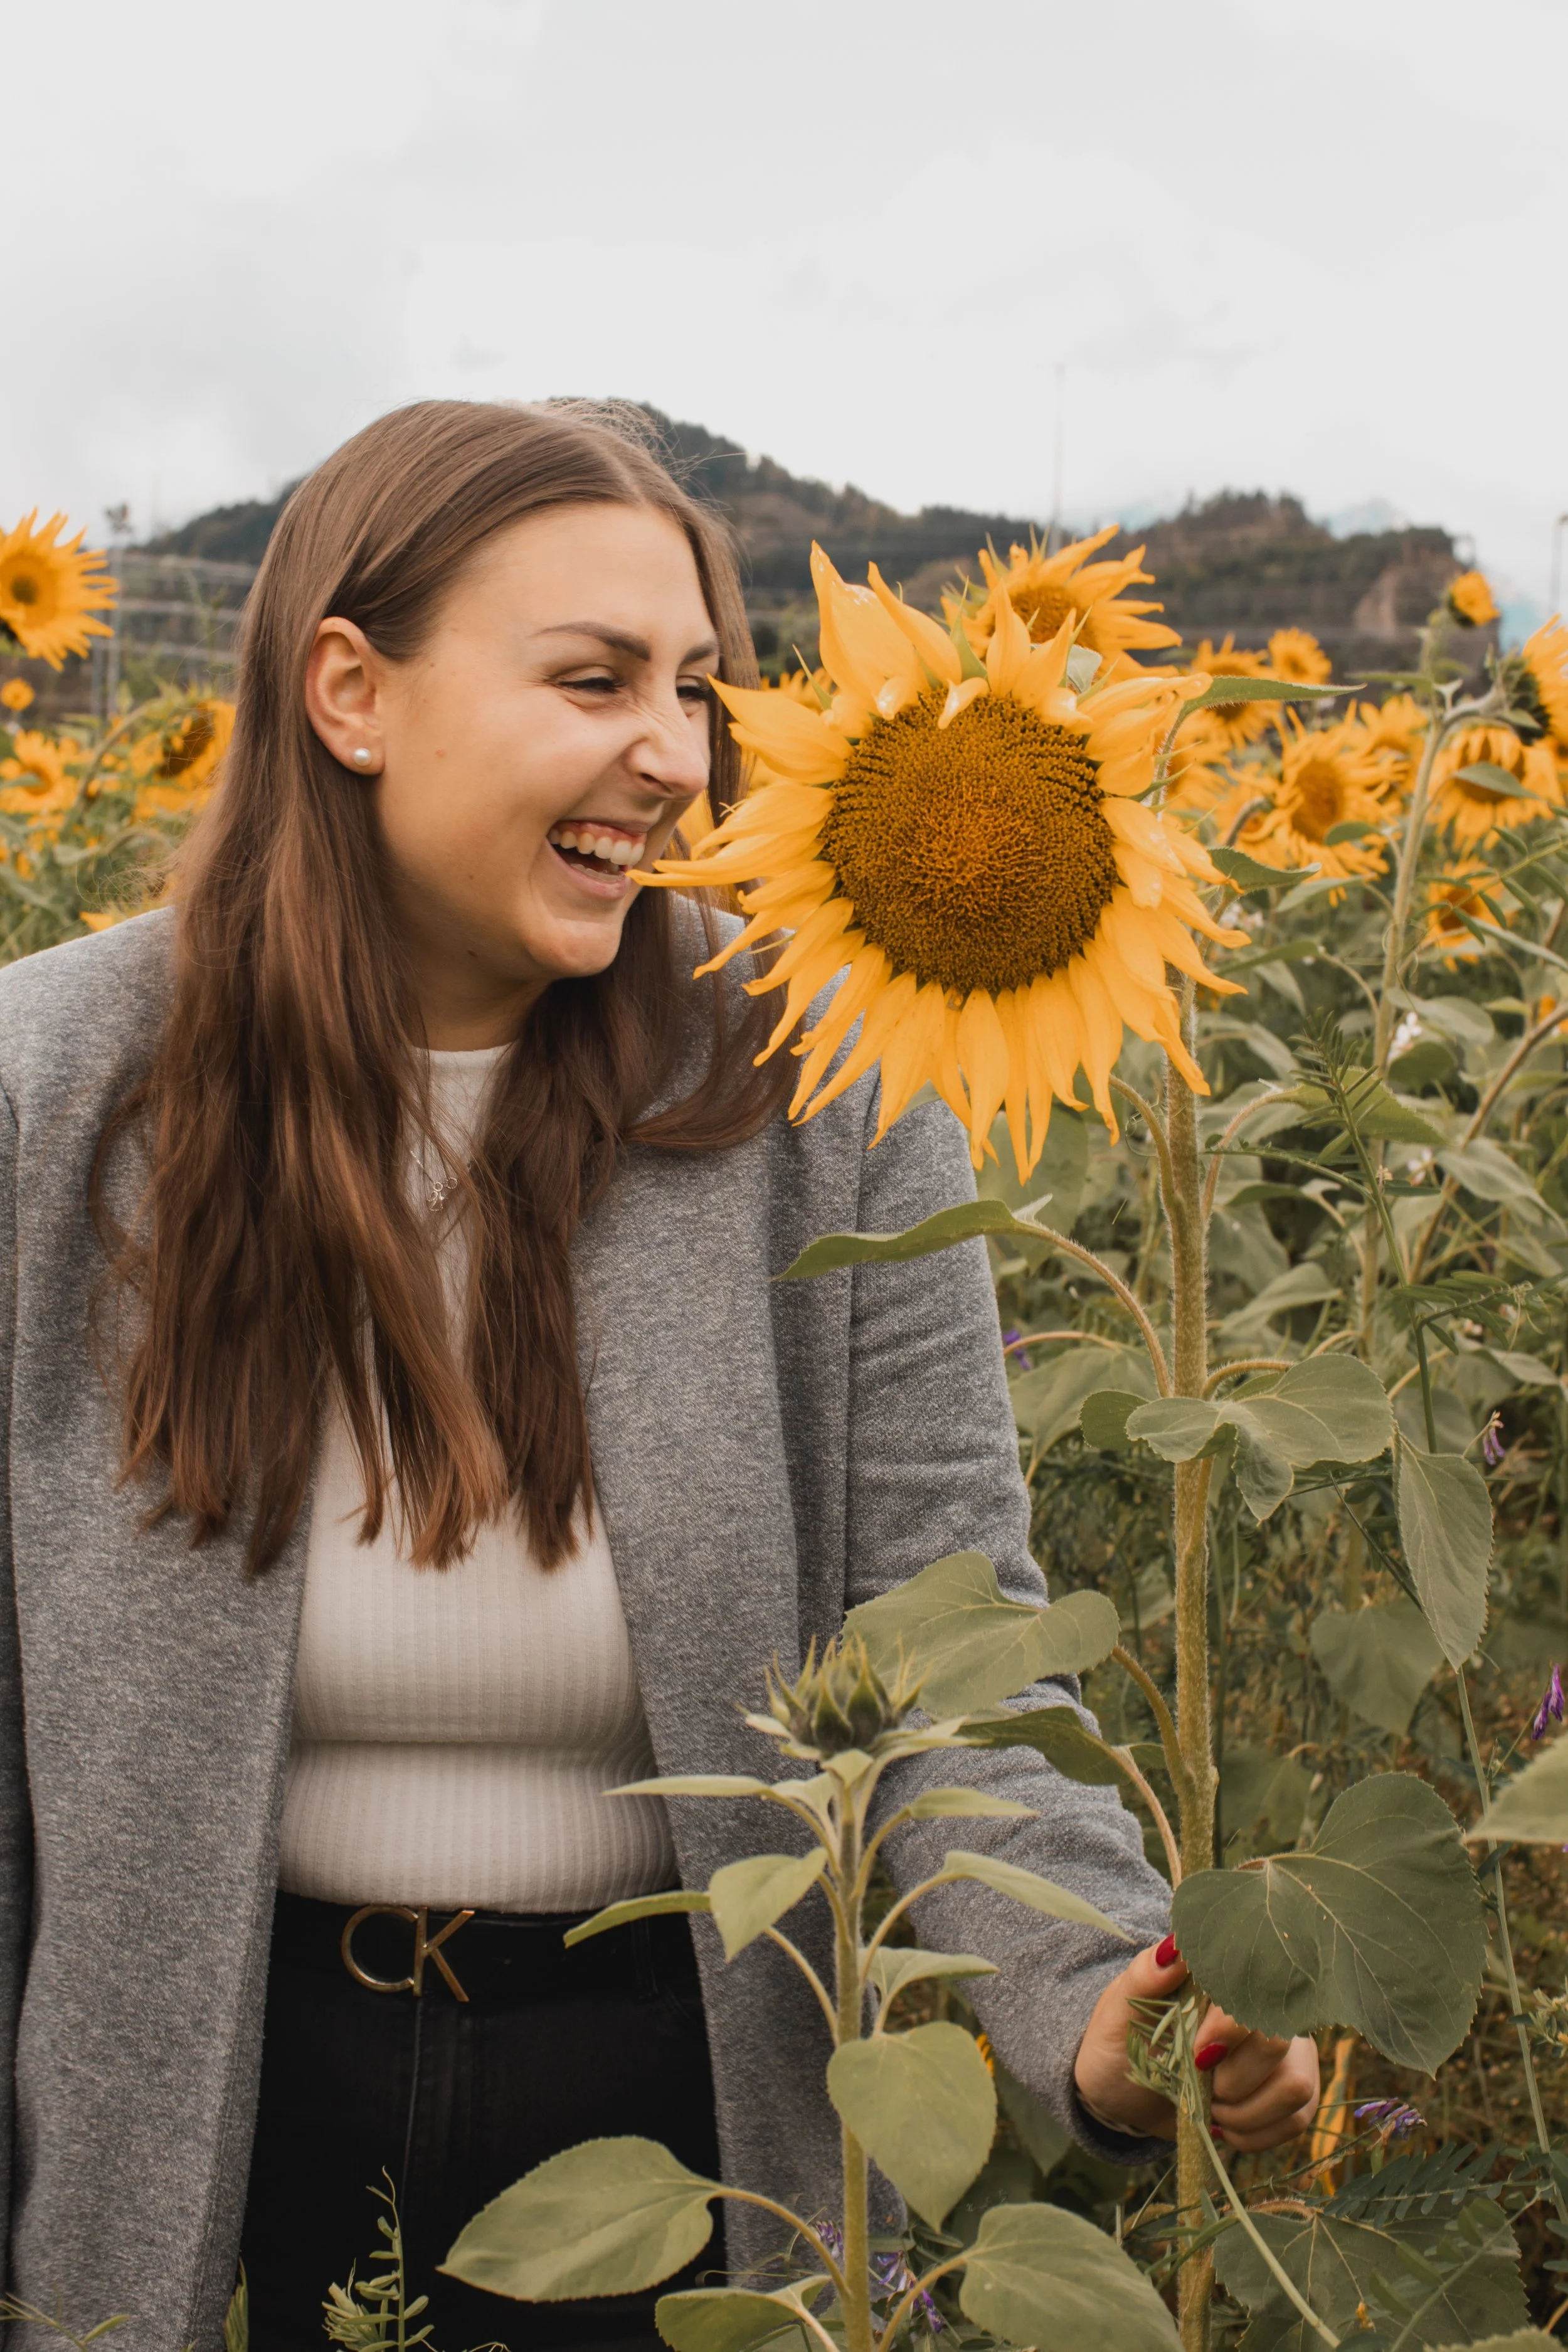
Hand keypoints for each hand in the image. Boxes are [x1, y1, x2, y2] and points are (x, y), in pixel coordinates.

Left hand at [1073, 1937, 1320, 2151]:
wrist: (1125, 2091)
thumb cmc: (1123, 2039)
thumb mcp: (1122, 2007)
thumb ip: (1146, 1975)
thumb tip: (1176, 1948)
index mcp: (1227, 1978)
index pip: (1256, 1992)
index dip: (1232, 2029)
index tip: (1199, 2054)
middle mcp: (1266, 2010)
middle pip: (1282, 2043)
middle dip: (1236, 2079)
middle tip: (1201, 2084)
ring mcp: (1287, 2051)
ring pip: (1296, 2087)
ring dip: (1246, 2112)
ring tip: (1211, 2107)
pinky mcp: (1292, 2090)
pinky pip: (1297, 2118)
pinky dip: (1255, 2133)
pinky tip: (1225, 2123)